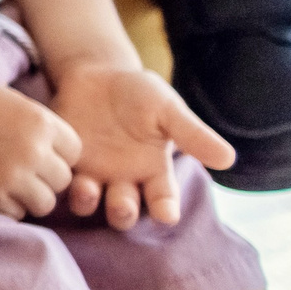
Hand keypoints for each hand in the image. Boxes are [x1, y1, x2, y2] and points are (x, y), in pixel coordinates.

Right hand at [0, 60, 81, 219]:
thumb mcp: (13, 102)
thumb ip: (38, 128)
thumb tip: (56, 157)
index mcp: (42, 121)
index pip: (75, 152)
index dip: (58, 153)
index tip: (39, 150)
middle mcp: (33, 150)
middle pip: (63, 180)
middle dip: (45, 176)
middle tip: (21, 167)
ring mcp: (12, 174)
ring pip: (45, 203)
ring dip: (30, 195)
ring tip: (8, 181)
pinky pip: (16, 212)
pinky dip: (7, 204)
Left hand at [50, 62, 235, 229]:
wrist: (98, 74)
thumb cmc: (140, 93)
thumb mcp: (167, 108)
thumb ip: (192, 134)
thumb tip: (229, 158)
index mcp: (154, 172)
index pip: (163, 199)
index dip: (165, 209)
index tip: (167, 214)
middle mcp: (124, 180)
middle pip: (125, 210)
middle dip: (124, 212)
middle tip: (123, 205)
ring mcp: (94, 173)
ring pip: (91, 203)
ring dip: (88, 201)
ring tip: (87, 188)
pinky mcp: (66, 161)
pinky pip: (62, 179)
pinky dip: (61, 181)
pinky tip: (62, 171)